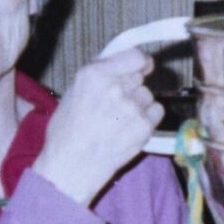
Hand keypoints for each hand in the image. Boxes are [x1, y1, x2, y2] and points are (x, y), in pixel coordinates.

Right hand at [33, 49, 162, 204]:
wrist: (71, 167)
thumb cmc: (66, 134)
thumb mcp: (73, 93)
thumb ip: (98, 77)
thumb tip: (118, 66)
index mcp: (94, 75)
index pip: (134, 56)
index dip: (142, 62)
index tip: (144, 66)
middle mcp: (115, 87)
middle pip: (139, 78)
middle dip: (133, 88)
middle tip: (118, 106)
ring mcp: (131, 106)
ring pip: (148, 96)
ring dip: (139, 106)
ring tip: (119, 122)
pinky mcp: (144, 126)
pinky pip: (157, 112)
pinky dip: (148, 120)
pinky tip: (129, 130)